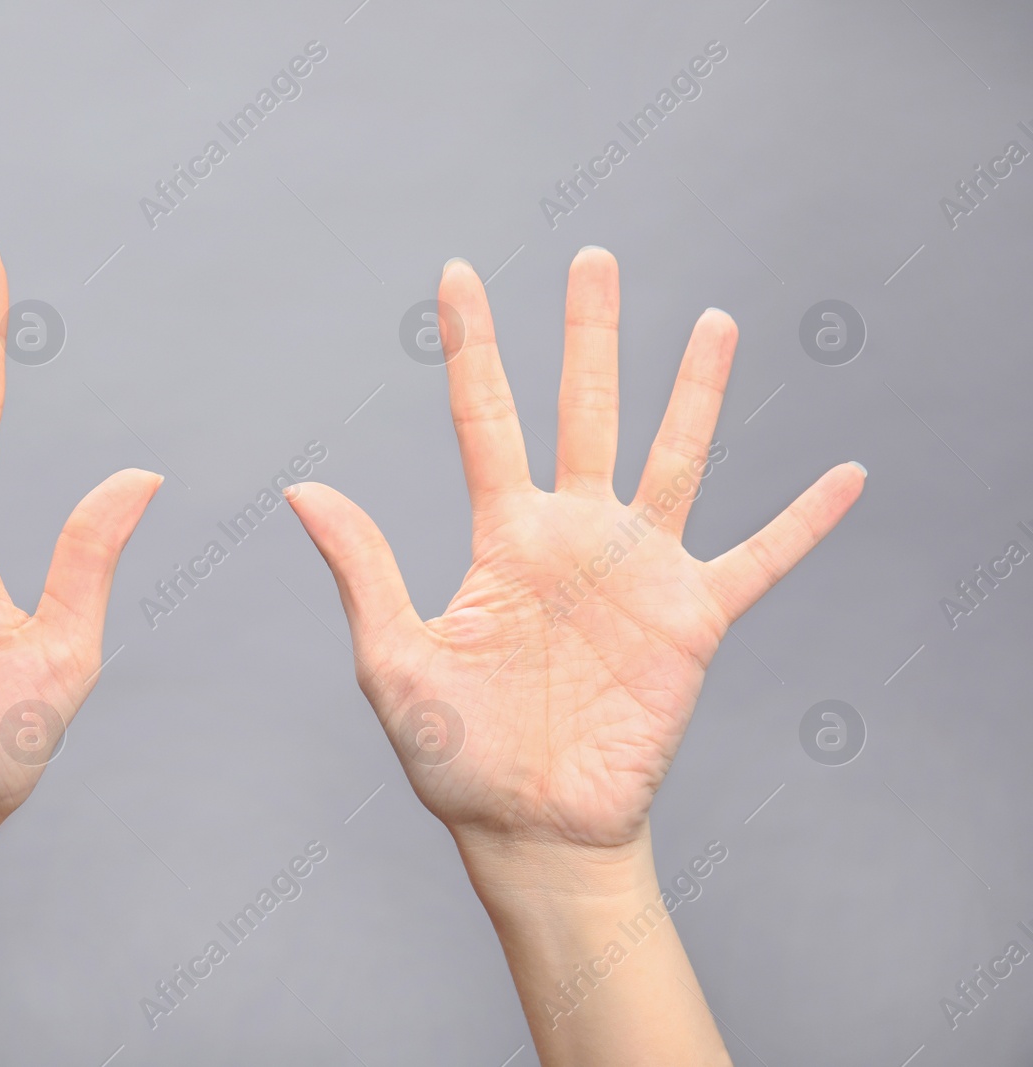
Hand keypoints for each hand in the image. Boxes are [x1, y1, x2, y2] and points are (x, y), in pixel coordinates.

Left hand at [287, 248, 863, 853]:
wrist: (532, 828)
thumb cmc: (456, 755)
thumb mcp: (395, 659)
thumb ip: (363, 572)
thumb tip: (302, 490)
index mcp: (502, 537)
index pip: (483, 418)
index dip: (470, 346)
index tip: (456, 273)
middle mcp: (573, 536)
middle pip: (585, 410)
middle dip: (588, 335)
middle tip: (593, 258)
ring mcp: (637, 571)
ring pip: (674, 458)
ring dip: (696, 392)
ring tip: (713, 322)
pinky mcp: (693, 620)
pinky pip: (761, 560)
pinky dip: (804, 521)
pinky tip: (847, 474)